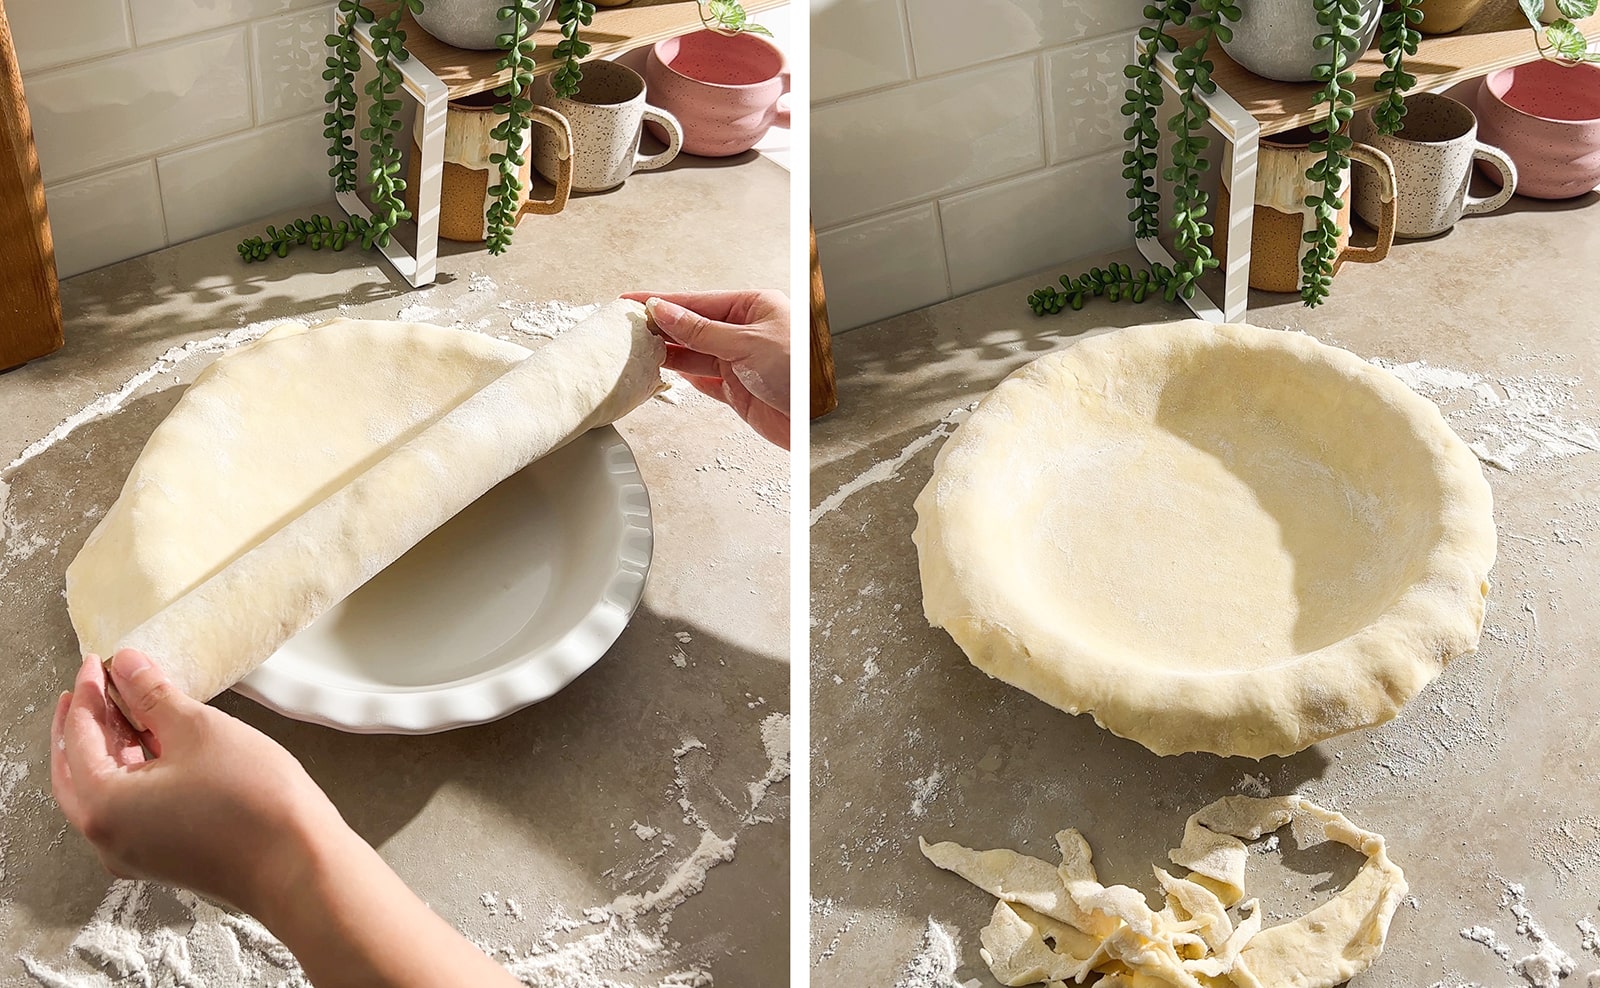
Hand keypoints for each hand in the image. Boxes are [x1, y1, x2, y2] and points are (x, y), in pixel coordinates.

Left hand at [51, 650, 519, 987]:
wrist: (299, 864)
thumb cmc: (252, 803)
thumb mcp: (200, 731)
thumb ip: (154, 695)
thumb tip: (127, 666)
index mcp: (102, 805)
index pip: (77, 736)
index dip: (89, 692)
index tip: (101, 662)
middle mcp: (106, 837)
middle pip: (78, 768)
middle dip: (91, 722)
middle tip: (105, 683)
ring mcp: (134, 852)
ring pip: (106, 788)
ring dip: (115, 746)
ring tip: (137, 706)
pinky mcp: (164, 856)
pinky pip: (132, 806)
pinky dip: (136, 771)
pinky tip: (163, 746)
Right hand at [621, 289, 790, 448]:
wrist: (814, 422)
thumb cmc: (799, 373)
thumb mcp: (747, 344)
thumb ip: (701, 330)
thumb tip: (666, 311)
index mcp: (754, 307)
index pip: (698, 301)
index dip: (663, 301)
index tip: (632, 300)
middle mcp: (745, 332)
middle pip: (692, 325)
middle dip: (661, 326)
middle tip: (625, 325)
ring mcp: (738, 361)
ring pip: (693, 353)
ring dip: (666, 351)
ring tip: (635, 346)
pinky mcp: (735, 389)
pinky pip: (700, 378)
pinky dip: (680, 375)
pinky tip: (660, 369)